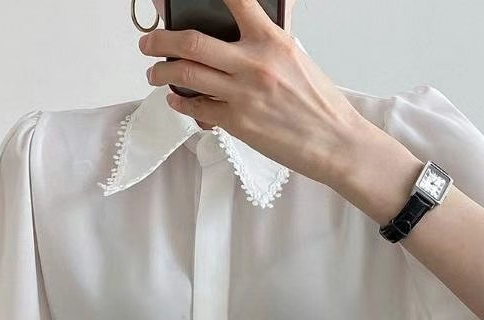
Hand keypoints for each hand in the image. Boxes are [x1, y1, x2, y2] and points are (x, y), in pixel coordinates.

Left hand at [139, 0, 369, 186]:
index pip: (235, 0)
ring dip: (162, 72)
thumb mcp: (296, 58)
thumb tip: (253, 24)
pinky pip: (197, 108)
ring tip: (155, 73)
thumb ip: (268, 39)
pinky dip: (181, 103)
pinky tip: (176, 99)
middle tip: (149, 42)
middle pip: (192, 41)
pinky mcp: (237, 123)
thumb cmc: (319, 104)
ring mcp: (242, 94)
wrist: (334, 141)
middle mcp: (253, 63)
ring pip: (186, 75)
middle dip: (160, 39)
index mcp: (272, 39)